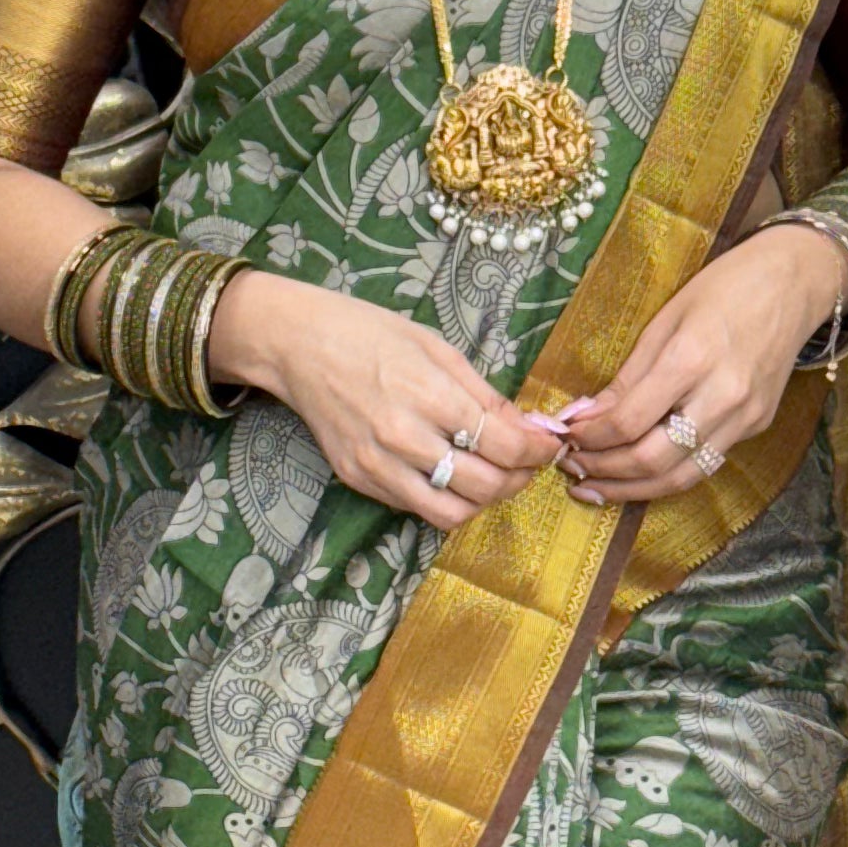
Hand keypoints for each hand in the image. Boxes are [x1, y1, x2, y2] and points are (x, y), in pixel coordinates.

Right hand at [208, 269, 562, 535]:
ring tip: (491, 475)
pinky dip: (444, 498)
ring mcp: (377, 465)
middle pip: (485, 486)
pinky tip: (450, 472)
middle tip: (525, 462)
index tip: (548, 446)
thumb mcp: (439, 349)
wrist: (298, 345)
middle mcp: (403, 438)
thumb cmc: (371, 334)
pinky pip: (415, 507)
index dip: (538, 452)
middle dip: (518, 478)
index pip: (504, 446)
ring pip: (451, 513)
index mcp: (429, 396)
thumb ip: (486, 395)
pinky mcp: (358, 479)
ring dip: (482, 500)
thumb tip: (530, 429)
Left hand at [554, 224, 843, 505]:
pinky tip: (638, 474)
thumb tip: (586, 416)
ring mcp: (745, 417)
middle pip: (652, 459)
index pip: (629, 420)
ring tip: (595, 486)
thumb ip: (628, 376)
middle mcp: (722, 396)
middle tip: (572, 468)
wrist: (794, 283)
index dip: (590, 437)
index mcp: (691, 358)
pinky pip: (704, 464)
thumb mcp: (666, 319)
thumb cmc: (725, 288)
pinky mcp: (757, 426)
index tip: (566, 435)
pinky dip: (666, 475)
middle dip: (604, 471)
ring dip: (632, 489)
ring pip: (681, 477)